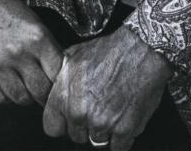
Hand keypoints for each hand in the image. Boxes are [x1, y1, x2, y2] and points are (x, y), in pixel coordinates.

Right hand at [0, 0, 63, 106]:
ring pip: (20, 98)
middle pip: (40, 92)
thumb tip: (59, 77)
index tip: (56, 84)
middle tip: (40, 88)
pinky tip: (5, 82)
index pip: (57, 75)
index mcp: (37, 37)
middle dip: (43, 93)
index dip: (59, 82)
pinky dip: (5, 94)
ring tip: (22, 83)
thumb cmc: (5, 8)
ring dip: (24, 95)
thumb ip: (47, 49)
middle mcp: (17, 52)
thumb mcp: (34, 22)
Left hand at [43, 27, 172, 150]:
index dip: (61, 123)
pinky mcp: (124, 130)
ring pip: (97, 141)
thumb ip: (61, 78)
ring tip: (111, 110)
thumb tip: (55, 89)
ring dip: (104, 131)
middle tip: (96, 108)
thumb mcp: (74, 55)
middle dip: (85, 125)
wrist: (139, 50)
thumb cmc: (108, 50)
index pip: (51, 127)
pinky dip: (122, 137)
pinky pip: (118, 147)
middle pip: (76, 136)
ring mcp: (101, 123)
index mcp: (64, 95)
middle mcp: (79, 112)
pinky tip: (123, 118)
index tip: (69, 119)